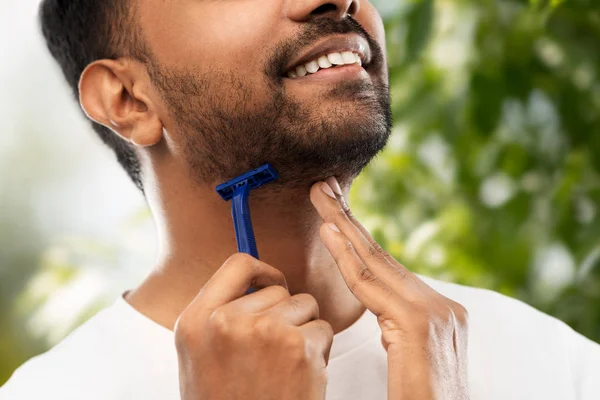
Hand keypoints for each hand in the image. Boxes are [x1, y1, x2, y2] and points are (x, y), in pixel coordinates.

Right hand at [175, 253, 333, 399]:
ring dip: (303, 330)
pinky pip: (323, 328)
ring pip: (305, 305)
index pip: (238, 263)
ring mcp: (264, 332)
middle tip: (273, 351)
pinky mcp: (298, 349)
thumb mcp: (201, 354)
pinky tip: (299, 377)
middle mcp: (227, 321)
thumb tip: (261, 276)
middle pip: (278, 288)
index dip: (262, 270)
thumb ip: (221, 312)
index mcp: (196, 320)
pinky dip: (318, 350)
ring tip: (284, 365)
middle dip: (285, 312)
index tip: (271, 283)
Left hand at [310, 177, 469, 399]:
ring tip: (321, 198)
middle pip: (382, 254)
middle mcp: (441, 304)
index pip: (390, 266)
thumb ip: (398, 326)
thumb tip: (381, 312)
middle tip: (325, 187)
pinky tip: (329, 232)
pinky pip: (372, 286)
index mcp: (438, 310)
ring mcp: (433, 311)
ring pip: (376, 262)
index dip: (359, 236)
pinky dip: (347, 258)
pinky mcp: (419, 324)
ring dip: (343, 226)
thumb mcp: (409, 355)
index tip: (336, 212)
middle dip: (349, 218)